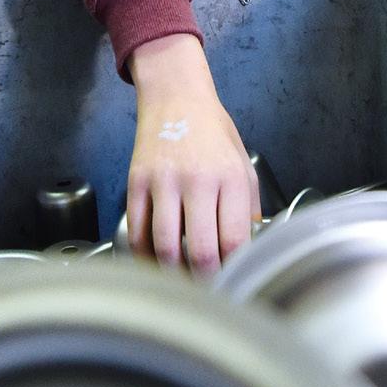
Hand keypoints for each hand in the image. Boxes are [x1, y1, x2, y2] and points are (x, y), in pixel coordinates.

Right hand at [125, 33, 259, 274]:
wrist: (175, 96)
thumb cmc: (212, 131)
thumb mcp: (243, 163)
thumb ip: (249, 207)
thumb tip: (249, 249)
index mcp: (230, 177)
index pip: (235, 240)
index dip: (234, 269)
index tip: (233, 281)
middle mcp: (198, 180)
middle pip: (201, 251)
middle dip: (206, 281)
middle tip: (207, 290)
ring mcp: (163, 182)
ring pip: (165, 248)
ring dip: (173, 273)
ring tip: (182, 280)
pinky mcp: (136, 182)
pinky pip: (137, 231)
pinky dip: (145, 255)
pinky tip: (155, 260)